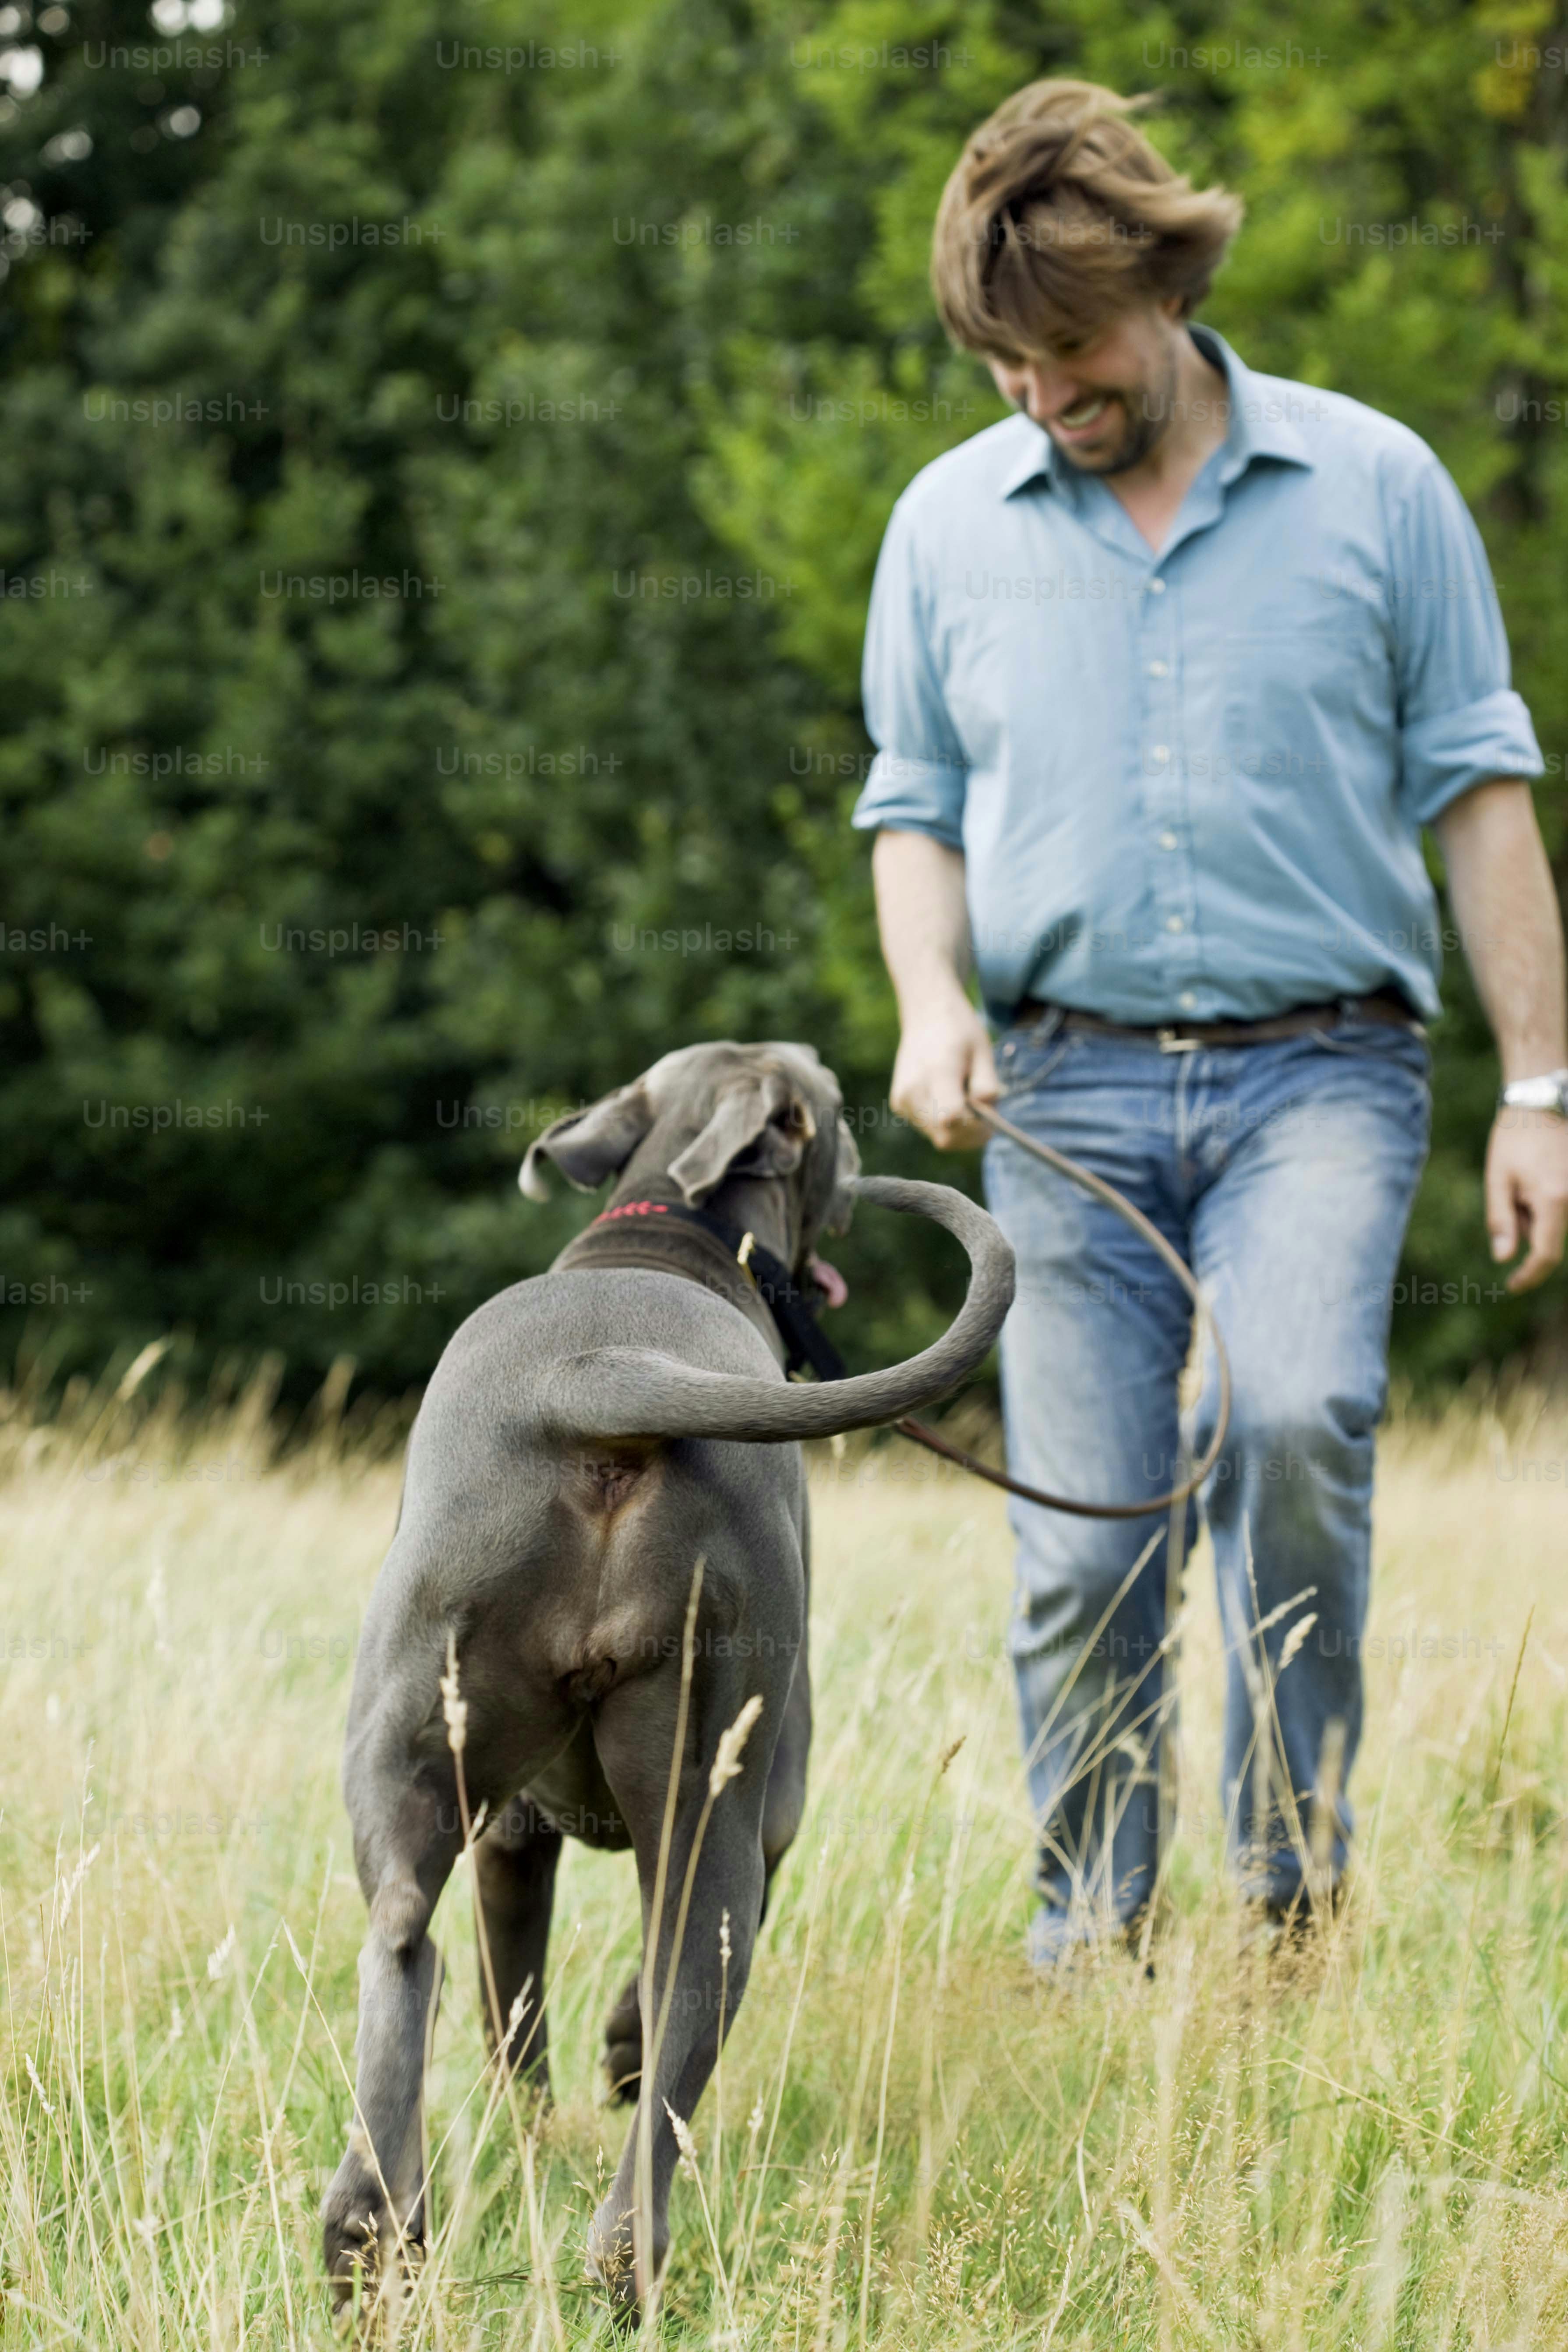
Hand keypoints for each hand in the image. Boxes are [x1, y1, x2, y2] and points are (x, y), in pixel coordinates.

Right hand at [889, 999, 998, 1150]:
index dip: (975, 1128)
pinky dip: (944, 1122)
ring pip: (938, 1137)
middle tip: (984, 1112)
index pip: (951, 1119)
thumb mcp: (983, 1052)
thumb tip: (986, 1117)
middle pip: (946, 1137)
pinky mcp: (899, 1104)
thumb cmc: (960, 1032)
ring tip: (963, 1096)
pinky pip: (928, 1128)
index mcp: (937, 1072)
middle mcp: (913, 1090)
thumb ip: (987, 1087)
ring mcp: (902, 1099)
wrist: (926, 1013)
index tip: (990, 1116)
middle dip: (970, 1133)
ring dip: (958, 1129)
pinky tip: (947, 1096)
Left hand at [1486, 1106, 1567, 1290]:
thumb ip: (1502, 1222)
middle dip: (1527, 1228)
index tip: (1512, 1286)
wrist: (1542, 1105)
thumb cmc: (1514, 1140)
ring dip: (1536, 1215)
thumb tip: (1504, 1259)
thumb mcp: (1498, 1180)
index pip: (1546, 1255)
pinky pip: (1563, 1209)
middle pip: (1550, 1237)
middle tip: (1512, 1195)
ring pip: (1557, 1224)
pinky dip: (1547, 1205)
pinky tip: (1536, 1180)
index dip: (1530, 1276)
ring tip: (1523, 1181)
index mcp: (1554, 1200)